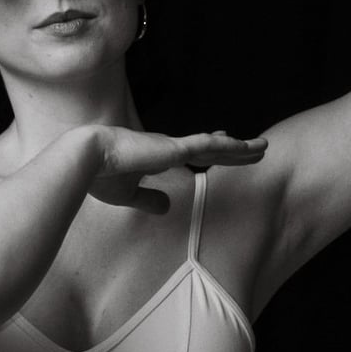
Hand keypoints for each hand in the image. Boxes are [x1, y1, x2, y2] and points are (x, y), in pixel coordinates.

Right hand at [87, 127, 267, 212]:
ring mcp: (173, 146)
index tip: (224, 143)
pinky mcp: (175, 148)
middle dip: (233, 149)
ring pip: (216, 146)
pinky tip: (246, 146)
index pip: (190, 151)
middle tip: (254, 147)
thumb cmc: (100, 175)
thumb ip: (148, 199)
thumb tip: (167, 208)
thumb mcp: (128, 194)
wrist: (87, 158)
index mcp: (156, 156)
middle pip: (210, 148)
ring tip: (263, 146)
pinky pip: (209, 146)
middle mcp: (168, 148)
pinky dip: (230, 146)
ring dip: (241, 147)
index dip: (209, 148)